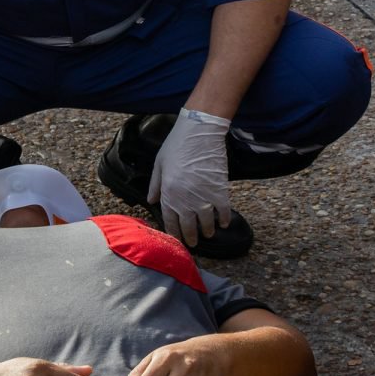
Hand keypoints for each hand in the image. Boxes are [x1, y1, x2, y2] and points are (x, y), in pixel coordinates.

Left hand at [147, 108, 230, 246]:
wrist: (200, 132)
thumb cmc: (176, 145)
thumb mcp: (159, 164)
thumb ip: (155, 185)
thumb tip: (150, 201)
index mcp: (169, 194)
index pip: (170, 222)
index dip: (174, 234)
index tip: (177, 240)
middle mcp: (185, 201)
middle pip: (188, 227)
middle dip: (190, 237)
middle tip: (193, 243)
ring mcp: (204, 197)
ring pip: (206, 223)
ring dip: (207, 231)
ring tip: (208, 233)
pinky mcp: (220, 191)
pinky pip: (223, 212)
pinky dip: (223, 220)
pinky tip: (223, 223)